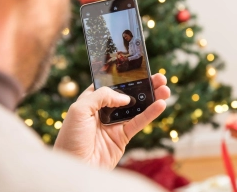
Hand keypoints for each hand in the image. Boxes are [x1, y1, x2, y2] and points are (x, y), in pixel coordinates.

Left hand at [54, 73, 169, 168]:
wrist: (75, 167)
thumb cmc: (70, 139)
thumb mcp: (79, 110)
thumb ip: (102, 96)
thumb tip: (125, 97)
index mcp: (91, 101)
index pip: (110, 84)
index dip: (125, 77)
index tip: (139, 69)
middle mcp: (104, 110)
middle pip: (128, 94)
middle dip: (144, 85)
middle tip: (159, 78)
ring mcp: (114, 124)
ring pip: (137, 107)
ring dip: (152, 97)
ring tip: (166, 89)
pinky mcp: (123, 137)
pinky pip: (139, 122)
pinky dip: (151, 114)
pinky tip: (160, 105)